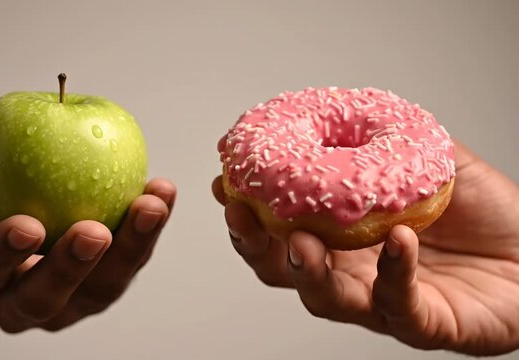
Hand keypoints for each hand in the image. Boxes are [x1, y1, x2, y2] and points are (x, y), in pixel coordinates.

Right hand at [0, 141, 175, 332]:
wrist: (34, 211)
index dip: (1, 255)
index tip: (27, 225)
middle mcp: (22, 301)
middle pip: (42, 300)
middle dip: (68, 269)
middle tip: (92, 231)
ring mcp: (72, 300)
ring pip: (101, 289)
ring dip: (128, 250)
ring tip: (148, 207)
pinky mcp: (108, 284)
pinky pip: (132, 260)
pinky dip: (149, 227)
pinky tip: (161, 191)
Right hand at [213, 141, 518, 355]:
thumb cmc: (490, 213)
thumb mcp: (435, 162)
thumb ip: (392, 141)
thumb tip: (349, 111)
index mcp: (346, 239)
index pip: (282, 232)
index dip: (250, 216)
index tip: (228, 187)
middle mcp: (355, 274)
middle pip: (286, 273)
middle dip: (256, 249)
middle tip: (243, 218)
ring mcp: (383, 303)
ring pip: (327, 300)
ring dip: (308, 271)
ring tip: (303, 241)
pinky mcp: (423, 324)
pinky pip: (398, 305)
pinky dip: (391, 273)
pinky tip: (397, 240)